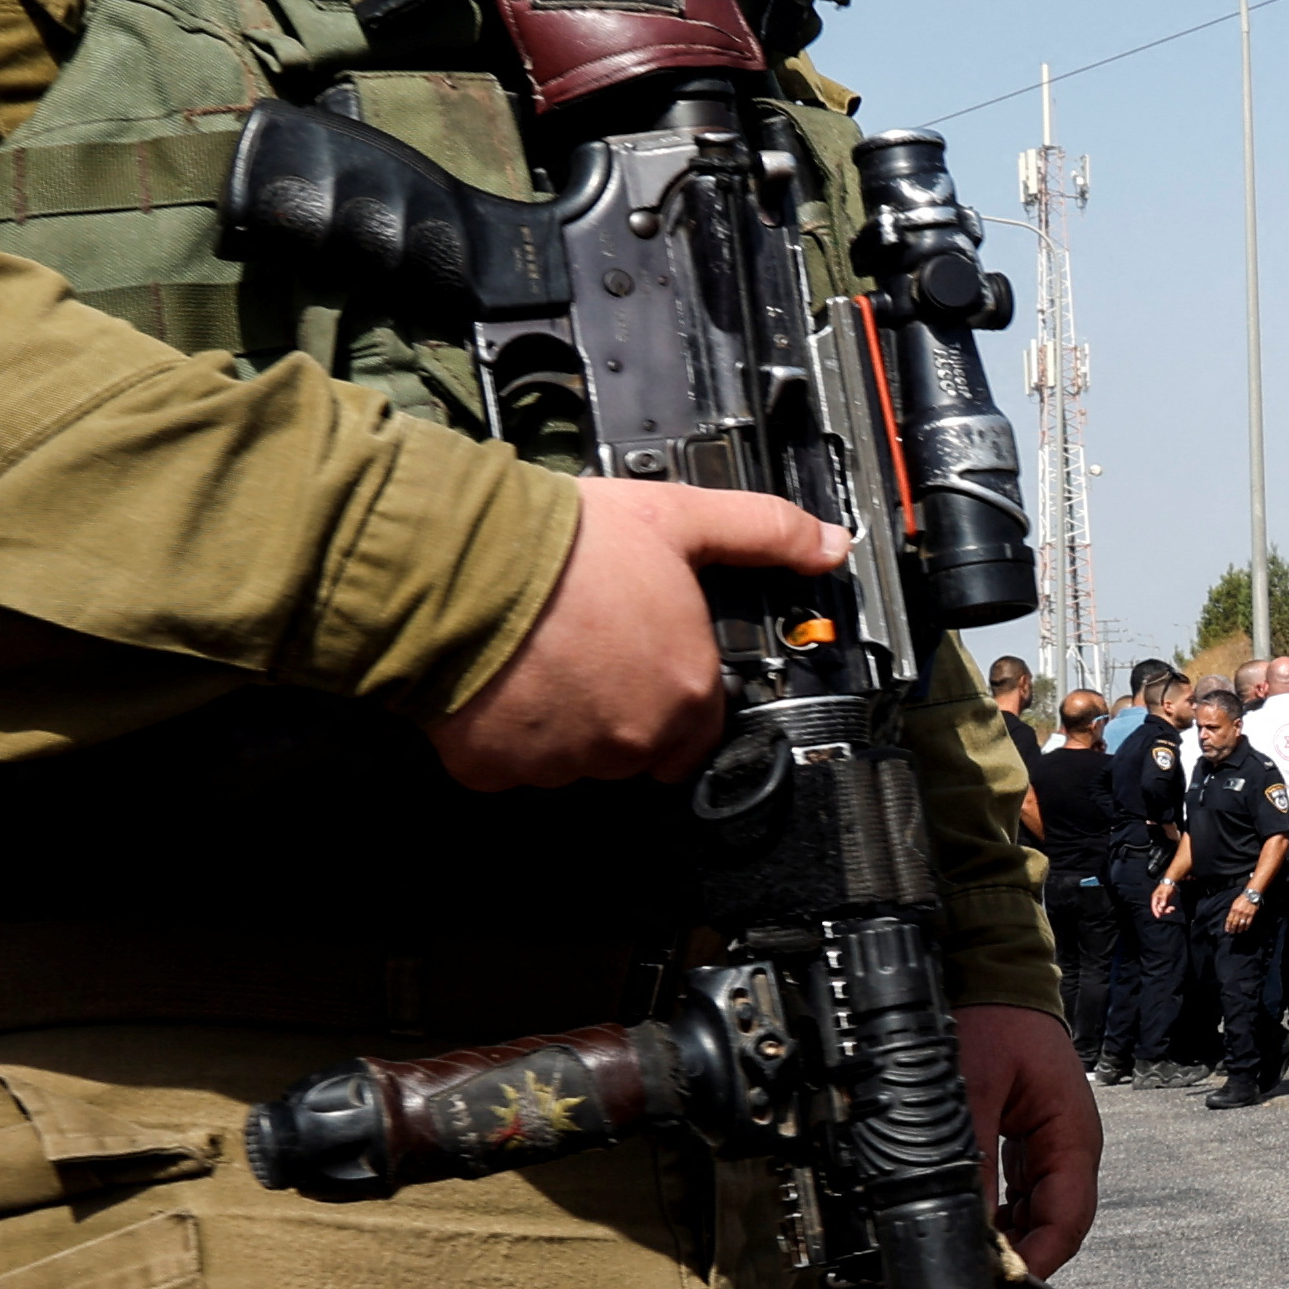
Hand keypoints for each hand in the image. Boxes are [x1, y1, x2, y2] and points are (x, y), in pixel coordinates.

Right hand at [429, 484, 843, 789]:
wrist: (462, 565)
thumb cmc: (566, 546)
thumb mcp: (681, 518)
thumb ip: (762, 534)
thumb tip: (827, 544)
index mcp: (686, 691)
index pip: (702, 724)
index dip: (679, 690)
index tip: (649, 658)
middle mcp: (632, 738)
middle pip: (638, 742)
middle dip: (619, 703)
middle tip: (588, 644)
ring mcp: (563, 761)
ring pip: (573, 755)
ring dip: (563, 719)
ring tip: (542, 653)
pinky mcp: (496, 770)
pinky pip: (507, 763)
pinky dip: (503, 732)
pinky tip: (500, 679)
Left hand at [953, 1004, 1098, 1279]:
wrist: (995, 979)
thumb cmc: (997, 1021)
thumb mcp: (974, 1091)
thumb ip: (970, 1162)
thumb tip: (966, 1226)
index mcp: (1073, 1136)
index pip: (1067, 1218)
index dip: (1039, 1263)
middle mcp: (1070, 1146)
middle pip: (1056, 1222)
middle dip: (1024, 1259)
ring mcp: (1051, 1144)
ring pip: (1038, 1211)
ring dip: (1012, 1240)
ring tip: (979, 1263)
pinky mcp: (1029, 1140)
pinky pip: (1022, 1191)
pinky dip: (1002, 1215)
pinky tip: (978, 1227)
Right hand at [1148, 872, 1181, 915]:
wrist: (1171, 882)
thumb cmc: (1167, 886)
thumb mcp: (1165, 893)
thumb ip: (1163, 899)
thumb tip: (1162, 906)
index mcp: (1155, 898)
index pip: (1154, 906)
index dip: (1156, 911)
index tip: (1158, 916)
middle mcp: (1157, 900)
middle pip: (1158, 908)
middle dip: (1163, 911)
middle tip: (1170, 911)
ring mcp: (1161, 901)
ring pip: (1163, 909)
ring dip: (1167, 910)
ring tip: (1172, 909)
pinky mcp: (1165, 902)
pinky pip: (1166, 907)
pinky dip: (1169, 909)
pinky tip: (1173, 908)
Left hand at [1225, 892, 1263, 937]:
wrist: (1251, 895)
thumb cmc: (1242, 899)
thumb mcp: (1234, 904)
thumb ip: (1232, 911)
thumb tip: (1229, 919)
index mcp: (1233, 909)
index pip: (1229, 920)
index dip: (1228, 926)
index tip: (1227, 930)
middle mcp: (1239, 912)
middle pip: (1234, 923)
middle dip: (1233, 929)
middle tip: (1232, 932)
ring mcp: (1245, 914)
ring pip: (1241, 924)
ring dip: (1239, 929)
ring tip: (1238, 931)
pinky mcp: (1251, 915)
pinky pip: (1248, 923)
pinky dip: (1246, 927)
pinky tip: (1245, 929)